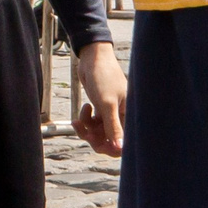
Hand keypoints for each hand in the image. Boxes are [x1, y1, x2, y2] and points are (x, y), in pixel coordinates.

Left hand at [75, 41, 127, 155]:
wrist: (92, 58)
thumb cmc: (103, 78)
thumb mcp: (107, 104)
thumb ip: (113, 127)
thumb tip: (120, 149)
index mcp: (129, 117)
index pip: (124, 143)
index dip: (112, 148)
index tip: (99, 145)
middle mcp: (121, 117)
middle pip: (108, 141)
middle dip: (95, 139)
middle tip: (85, 133)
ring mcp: (110, 113)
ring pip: (98, 133)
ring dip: (86, 129)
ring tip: (78, 121)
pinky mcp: (100, 108)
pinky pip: (92, 123)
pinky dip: (84, 120)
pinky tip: (84, 109)